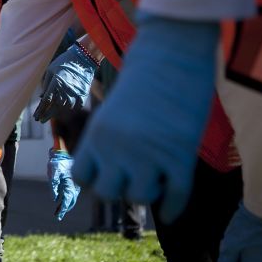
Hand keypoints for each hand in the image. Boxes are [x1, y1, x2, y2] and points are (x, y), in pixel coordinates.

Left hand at [34, 43, 96, 121]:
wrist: (83, 59)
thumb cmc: (63, 63)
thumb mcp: (50, 71)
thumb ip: (46, 85)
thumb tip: (42, 98)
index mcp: (55, 85)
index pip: (46, 102)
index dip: (40, 111)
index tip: (36, 117)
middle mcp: (65, 92)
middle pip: (54, 108)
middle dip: (46, 115)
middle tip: (40, 120)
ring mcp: (75, 95)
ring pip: (64, 108)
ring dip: (56, 112)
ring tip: (50, 113)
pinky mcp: (83, 96)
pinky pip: (74, 106)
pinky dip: (68, 108)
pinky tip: (64, 109)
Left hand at [48, 149, 79, 220]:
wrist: (62, 154)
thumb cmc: (57, 163)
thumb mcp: (52, 173)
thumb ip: (53, 186)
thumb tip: (55, 199)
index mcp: (70, 184)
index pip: (68, 200)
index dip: (64, 209)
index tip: (59, 216)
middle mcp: (74, 186)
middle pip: (71, 201)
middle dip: (65, 209)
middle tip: (57, 217)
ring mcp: (74, 185)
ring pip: (71, 199)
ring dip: (65, 206)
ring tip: (57, 213)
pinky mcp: (72, 184)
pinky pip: (70, 194)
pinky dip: (66, 200)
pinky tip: (59, 204)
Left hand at [73, 14, 219, 222]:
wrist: (173, 52)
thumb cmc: (146, 74)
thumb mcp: (115, 107)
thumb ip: (110, 135)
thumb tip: (115, 162)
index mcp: (97, 134)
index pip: (81, 177)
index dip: (94, 181)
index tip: (108, 175)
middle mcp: (116, 148)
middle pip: (106, 193)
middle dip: (119, 190)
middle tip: (132, 179)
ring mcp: (148, 154)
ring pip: (139, 197)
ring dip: (147, 194)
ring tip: (155, 181)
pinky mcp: (180, 155)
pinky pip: (175, 196)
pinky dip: (172, 207)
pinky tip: (171, 210)